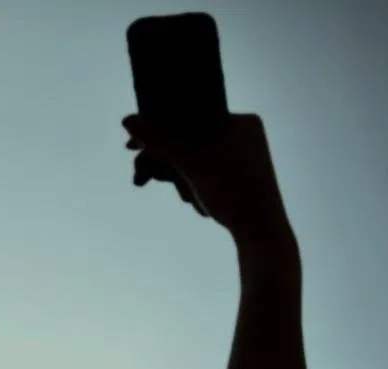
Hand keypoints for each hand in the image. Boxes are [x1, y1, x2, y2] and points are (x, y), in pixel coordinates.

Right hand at [124, 113, 291, 243]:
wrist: (260, 232)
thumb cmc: (233, 191)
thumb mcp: (191, 163)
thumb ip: (159, 141)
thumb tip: (127, 120)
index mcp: (241, 121)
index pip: (190, 118)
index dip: (159, 130)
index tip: (133, 146)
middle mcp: (243, 134)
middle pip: (189, 139)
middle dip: (162, 159)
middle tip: (139, 176)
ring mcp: (241, 156)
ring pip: (194, 157)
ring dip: (173, 173)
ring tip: (166, 191)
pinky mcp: (236, 175)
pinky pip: (205, 170)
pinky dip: (189, 180)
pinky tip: (185, 196)